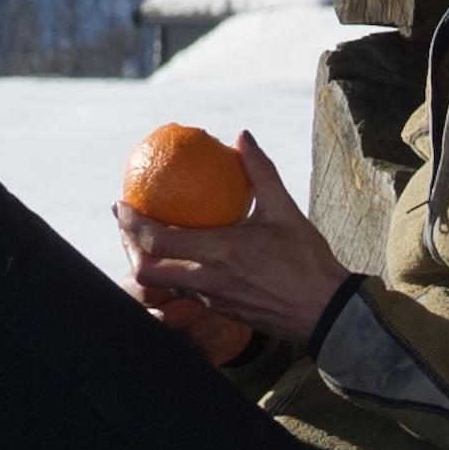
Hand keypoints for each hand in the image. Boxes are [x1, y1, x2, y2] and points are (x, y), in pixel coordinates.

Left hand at [120, 134, 346, 353]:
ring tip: (153, 236)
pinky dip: (175, 272)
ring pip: (163, 284)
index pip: (158, 240)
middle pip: (146, 272)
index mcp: (220, 252)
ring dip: (151, 260)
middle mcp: (207, 279)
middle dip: (130, 247)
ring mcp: (211, 299)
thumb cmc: (307, 260)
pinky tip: (186, 255)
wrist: (325, 311)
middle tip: (130, 223)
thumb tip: (242, 137)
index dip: (132, 223)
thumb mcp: (285, 210)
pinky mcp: (220, 310)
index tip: (123, 203)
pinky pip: (186, 291)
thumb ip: (260, 172)